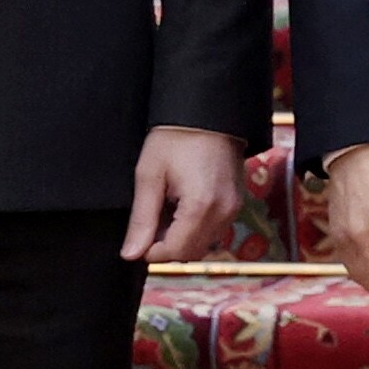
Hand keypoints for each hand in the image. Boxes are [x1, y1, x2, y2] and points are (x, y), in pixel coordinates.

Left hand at [122, 127, 243, 263]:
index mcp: (201, 207)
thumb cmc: (175, 139)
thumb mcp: (149, 177)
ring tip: (165, 213)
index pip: (175, 251)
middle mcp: (224, 212)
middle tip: (149, 224)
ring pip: (204, 245)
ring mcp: (234, 208)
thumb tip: (131, 254)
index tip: (137, 237)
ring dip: (182, 239)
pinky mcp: (236, 203)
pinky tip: (181, 208)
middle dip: (167, 247)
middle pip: (192, 253)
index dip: (151, 251)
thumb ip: (141, 220)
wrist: (208, 115)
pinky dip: (196, 229)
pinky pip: (215, 230)